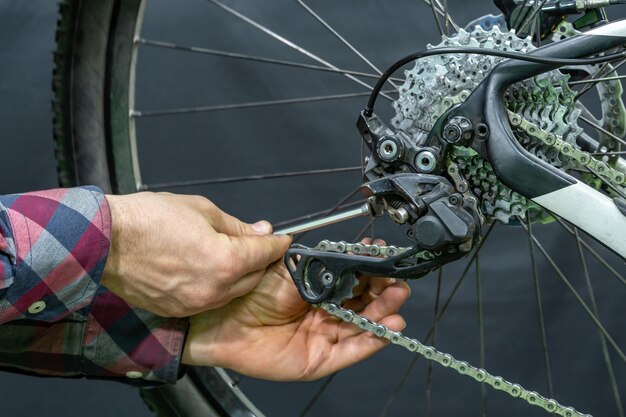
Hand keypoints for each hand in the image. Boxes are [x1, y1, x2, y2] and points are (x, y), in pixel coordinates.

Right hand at [102, 192, 291, 316]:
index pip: (265, 253)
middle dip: (259, 260)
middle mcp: (215, 289)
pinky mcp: (178, 310)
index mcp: (226, 262)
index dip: (277, 243)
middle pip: (254, 277)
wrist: (105, 242)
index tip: (282, 239)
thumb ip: (237, 226)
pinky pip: (208, 300)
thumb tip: (261, 230)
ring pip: (232, 292)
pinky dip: (215, 287)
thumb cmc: (149, 220)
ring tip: (228, 255)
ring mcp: (195, 303)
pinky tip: (206, 270)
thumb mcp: (202, 211)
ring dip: (238, 275)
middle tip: (256, 244)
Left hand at [181, 239, 410, 380]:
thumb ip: (319, 261)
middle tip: (397, 281)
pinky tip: (387, 328)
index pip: (354, 280)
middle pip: (363, 304)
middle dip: (383, 291)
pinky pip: (350, 351)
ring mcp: (322, 336)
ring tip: (397, 300)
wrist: (223, 319)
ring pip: (361, 326)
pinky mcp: (317, 359)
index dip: (370, 270)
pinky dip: (371, 341)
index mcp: (317, 289)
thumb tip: (347, 248)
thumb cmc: (250, 292)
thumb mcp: (290, 270)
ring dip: (383, 314)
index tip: (383, 257)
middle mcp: (323, 313)